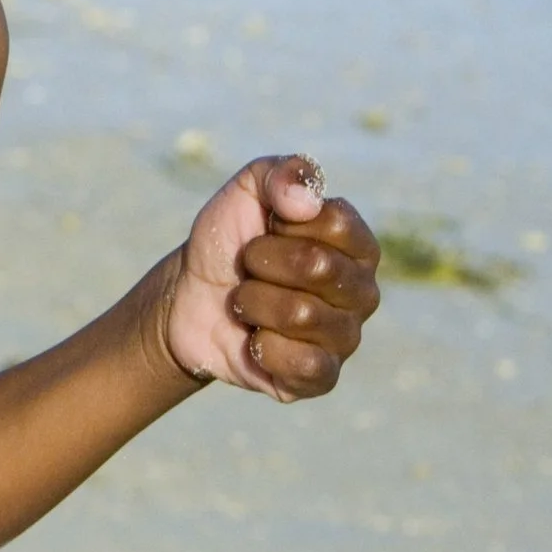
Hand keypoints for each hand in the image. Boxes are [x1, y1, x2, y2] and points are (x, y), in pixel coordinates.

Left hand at [152, 154, 378, 400]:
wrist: (189, 297)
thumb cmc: (229, 238)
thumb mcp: (247, 189)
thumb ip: (281, 173)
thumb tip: (307, 201)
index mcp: (357, 243)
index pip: (334, 223)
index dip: (283, 223)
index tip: (265, 227)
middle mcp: (363, 291)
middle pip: (317, 266)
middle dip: (261, 261)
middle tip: (248, 267)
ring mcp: (346, 337)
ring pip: (302, 314)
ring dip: (253, 302)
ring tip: (246, 301)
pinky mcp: (322, 378)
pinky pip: (305, 364)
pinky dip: (263, 349)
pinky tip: (254, 341)